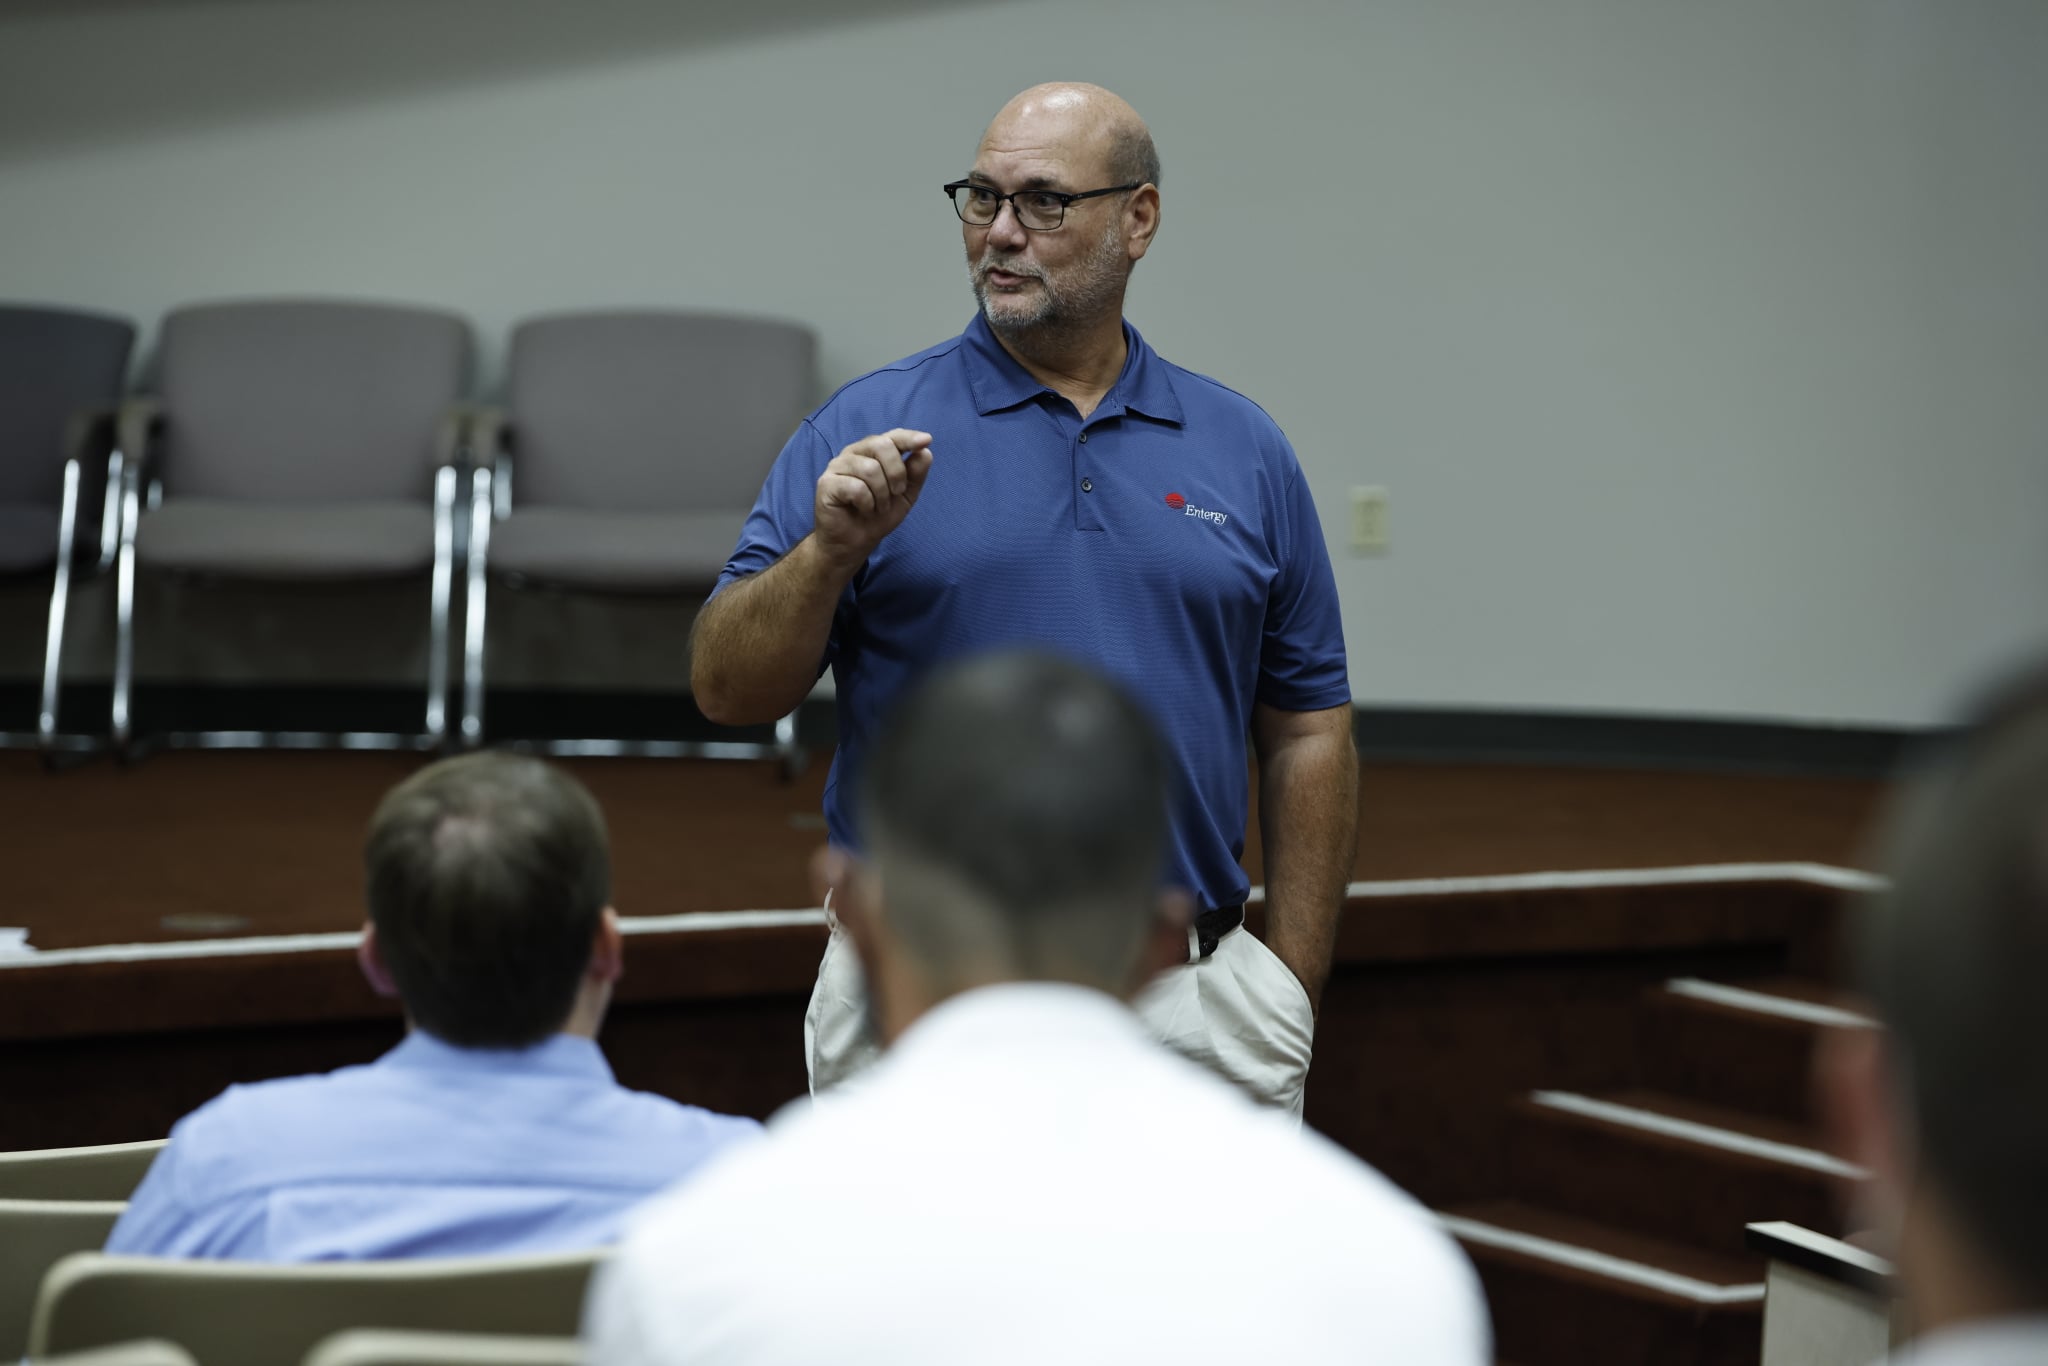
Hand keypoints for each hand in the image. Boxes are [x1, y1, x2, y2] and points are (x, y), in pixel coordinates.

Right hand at [812, 429, 933, 571]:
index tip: (926, 440)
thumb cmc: (877, 516)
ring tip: (878, 507)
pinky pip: (856, 487)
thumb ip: (915, 474)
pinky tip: (864, 510)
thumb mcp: (905, 496)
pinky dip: (867, 503)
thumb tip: (925, 452)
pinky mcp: (827, 483)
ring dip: (882, 494)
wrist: (854, 543)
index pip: (892, 436)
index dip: (909, 437)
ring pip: (870, 468)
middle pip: (881, 445)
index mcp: (872, 452)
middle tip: (897, 493)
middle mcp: (854, 453)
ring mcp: (837, 466)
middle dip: (897, 472)